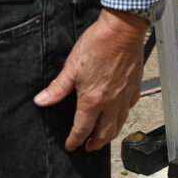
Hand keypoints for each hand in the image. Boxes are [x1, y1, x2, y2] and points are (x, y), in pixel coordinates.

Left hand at [34, 8, 148, 151]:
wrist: (122, 30)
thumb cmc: (98, 44)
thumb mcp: (71, 66)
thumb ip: (57, 88)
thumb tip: (42, 100)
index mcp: (92, 100)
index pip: (82, 129)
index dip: (75, 140)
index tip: (71, 145)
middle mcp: (111, 103)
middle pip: (104, 133)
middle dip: (95, 143)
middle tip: (88, 147)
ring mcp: (125, 96)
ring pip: (119, 124)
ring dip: (110, 134)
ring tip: (103, 136)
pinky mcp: (135, 86)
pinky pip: (130, 108)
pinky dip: (123, 115)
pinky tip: (120, 112)